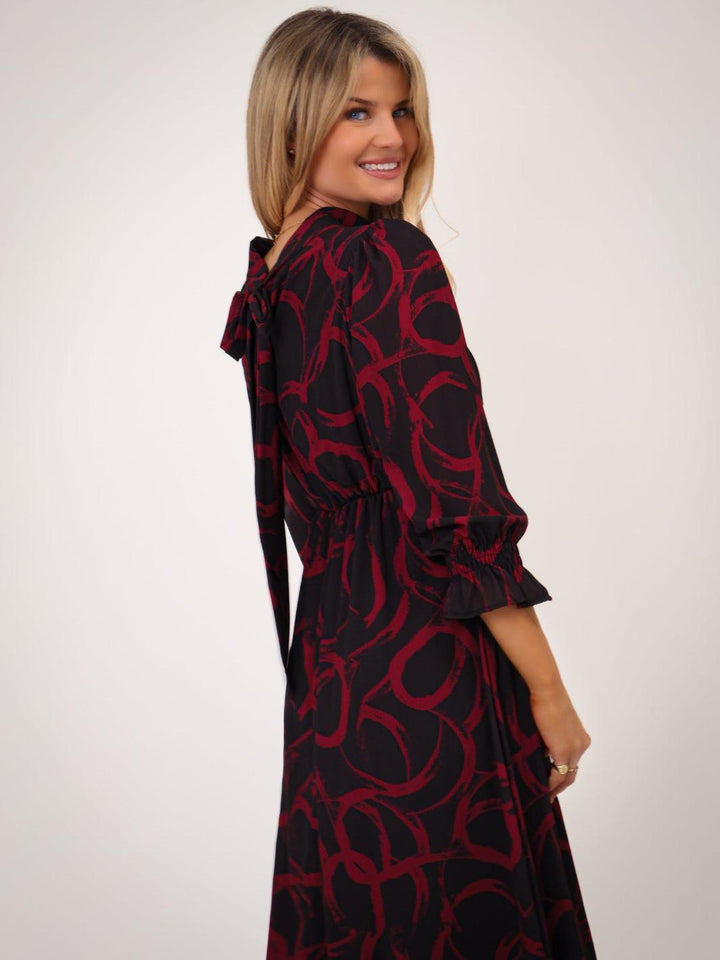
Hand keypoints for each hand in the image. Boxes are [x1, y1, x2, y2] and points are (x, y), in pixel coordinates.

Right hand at [529, 681, 591, 802]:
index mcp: (580, 737)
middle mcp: (581, 745)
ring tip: (542, 796)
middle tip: (547, 795)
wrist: (547, 688)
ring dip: (554, 788)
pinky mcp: (563, 751)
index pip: (572, 763)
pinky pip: (557, 775)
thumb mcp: (551, 721)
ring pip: (566, 777)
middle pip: (572, 774)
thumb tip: (540, 751)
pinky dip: (549, 784)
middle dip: (559, 787)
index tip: (550, 782)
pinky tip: (540, 789)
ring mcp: (574, 749)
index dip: (561, 775)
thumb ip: (549, 738)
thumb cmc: (544, 697)